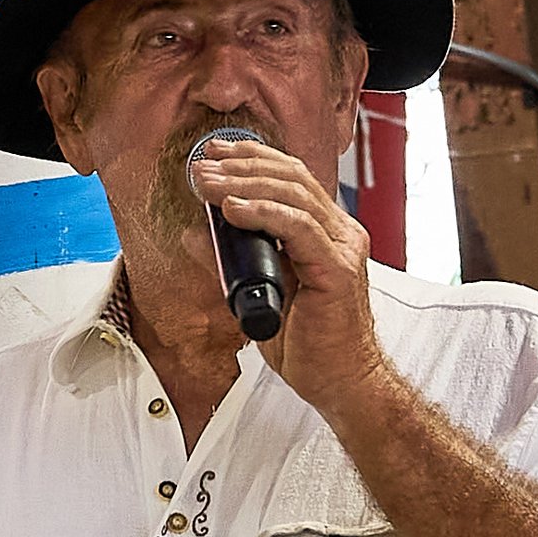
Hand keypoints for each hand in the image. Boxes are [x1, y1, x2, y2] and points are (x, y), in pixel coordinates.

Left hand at [188, 139, 386, 419]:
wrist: (341, 383)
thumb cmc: (308, 345)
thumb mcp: (257, 293)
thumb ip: (231, 260)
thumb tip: (194, 233)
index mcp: (326, 233)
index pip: (291, 178)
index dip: (253, 158)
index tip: (215, 154)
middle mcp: (340, 233)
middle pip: (291, 177)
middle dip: (242, 164)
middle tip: (201, 165)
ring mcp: (343, 248)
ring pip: (293, 195)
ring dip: (243, 184)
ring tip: (207, 183)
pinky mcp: (338, 269)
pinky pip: (298, 227)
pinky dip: (263, 213)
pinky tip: (232, 209)